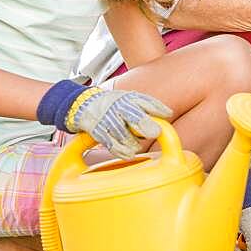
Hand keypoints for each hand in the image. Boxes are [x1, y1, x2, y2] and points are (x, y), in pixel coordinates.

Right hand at [36, 80, 171, 159]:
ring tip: (137, 145)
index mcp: (128, 97)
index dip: (157, 107)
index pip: (145, 100)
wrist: (82, 104)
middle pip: (132, 115)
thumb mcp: (129, 98)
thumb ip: (148, 106)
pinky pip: (111, 143)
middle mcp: (118, 106)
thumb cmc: (111, 103)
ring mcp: (107, 118)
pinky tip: (129, 154)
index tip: (167, 115)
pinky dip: (121, 150)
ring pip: (123, 134)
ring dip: (133, 143)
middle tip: (155, 132)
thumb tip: (168, 114)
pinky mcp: (97, 130)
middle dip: (144, 124)